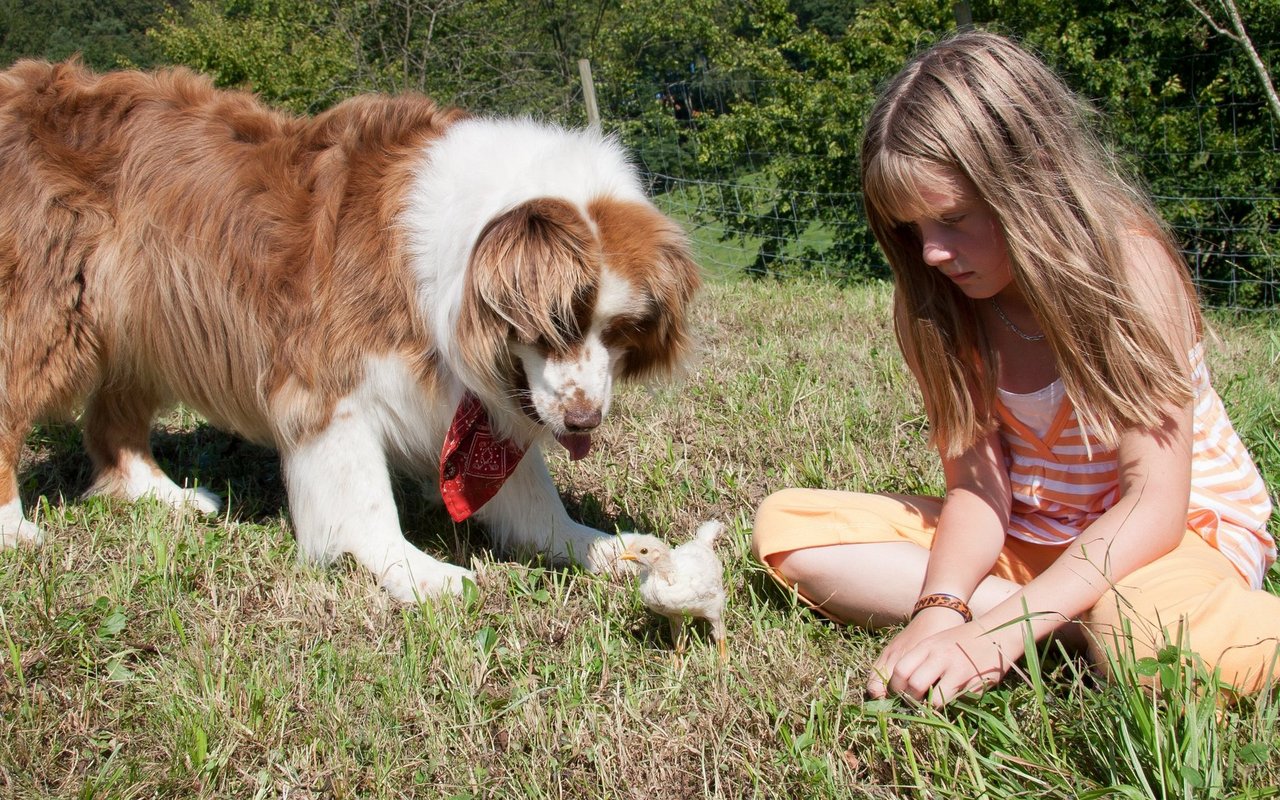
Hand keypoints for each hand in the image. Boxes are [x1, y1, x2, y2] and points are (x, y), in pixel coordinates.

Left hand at [867, 611, 1022, 706]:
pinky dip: (951, 706)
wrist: (997, 634)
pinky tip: (951, 702)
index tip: (897, 694)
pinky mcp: (975, 685)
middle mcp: (941, 658)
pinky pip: (957, 703)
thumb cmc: (961, 640)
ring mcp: (959, 672)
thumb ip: (920, 660)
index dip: (895, 687)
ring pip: (935, 701)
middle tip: (912, 705)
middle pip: (914, 687)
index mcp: (928, 646)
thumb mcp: (936, 642)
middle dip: (910, 700)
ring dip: (930, 708)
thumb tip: (901, 686)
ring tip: (930, 708)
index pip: (901, 670)